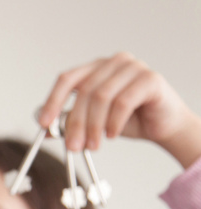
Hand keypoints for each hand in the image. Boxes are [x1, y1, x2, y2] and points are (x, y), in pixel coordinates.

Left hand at [38, 52, 200, 167]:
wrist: (164, 126)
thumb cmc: (129, 120)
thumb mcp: (94, 121)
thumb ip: (70, 121)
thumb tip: (45, 129)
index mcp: (96, 67)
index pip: (67, 79)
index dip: (52, 101)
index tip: (43, 123)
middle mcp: (113, 62)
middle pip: (84, 91)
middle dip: (75, 122)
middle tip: (71, 146)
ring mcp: (133, 67)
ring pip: (102, 97)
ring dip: (94, 126)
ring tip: (93, 146)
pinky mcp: (150, 78)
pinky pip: (123, 102)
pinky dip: (113, 122)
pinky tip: (111, 136)